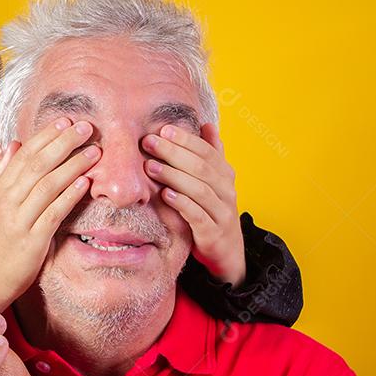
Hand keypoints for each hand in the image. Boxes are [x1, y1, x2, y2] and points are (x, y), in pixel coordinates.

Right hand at [0, 117, 99, 310]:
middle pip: (37, 164)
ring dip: (72, 166)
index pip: (24, 155)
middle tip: (86, 127)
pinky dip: (69, 196)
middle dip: (63, 143)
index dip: (46, 136)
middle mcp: (8, 201)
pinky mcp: (32, 241)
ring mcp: (19, 221)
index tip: (66, 120)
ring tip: (94, 151)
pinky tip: (85, 183)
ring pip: (47, 186)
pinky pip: (53, 213)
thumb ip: (2, 173)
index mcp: (0, 189)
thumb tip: (12, 144)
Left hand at [142, 122, 246, 286]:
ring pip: (200, 190)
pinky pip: (198, 216)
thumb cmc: (214, 211)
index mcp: (225, 175)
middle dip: (173, 152)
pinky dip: (182, 204)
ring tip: (150, 166)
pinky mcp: (213, 233)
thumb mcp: (215, 182)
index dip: (186, 139)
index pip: (207, 151)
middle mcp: (226, 191)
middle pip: (201, 167)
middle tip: (149, 141)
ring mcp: (222, 213)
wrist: (227, 251)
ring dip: (173, 176)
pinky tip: (165, 195)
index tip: (163, 128)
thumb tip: (207, 124)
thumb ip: (211, 154)